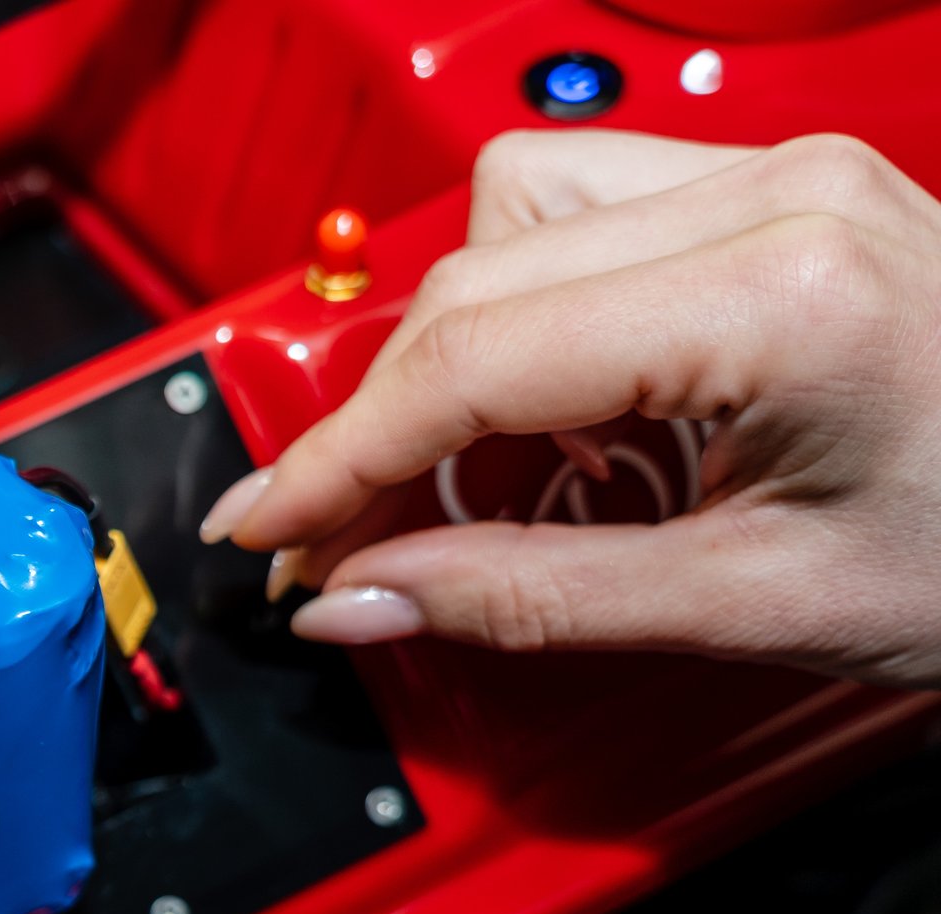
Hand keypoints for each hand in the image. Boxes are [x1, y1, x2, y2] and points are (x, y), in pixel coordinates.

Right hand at [202, 130, 940, 687]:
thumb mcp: (751, 606)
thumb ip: (525, 598)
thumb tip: (360, 596)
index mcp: (780, 289)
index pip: (472, 359)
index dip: (338, 460)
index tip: (267, 530)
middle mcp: (776, 194)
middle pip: (470, 280)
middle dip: (379, 425)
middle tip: (344, 546)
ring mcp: (781, 174)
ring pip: (506, 222)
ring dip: (451, 354)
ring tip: (467, 479)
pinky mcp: (780, 188)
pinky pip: (581, 215)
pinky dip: (526, 314)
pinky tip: (550, 413)